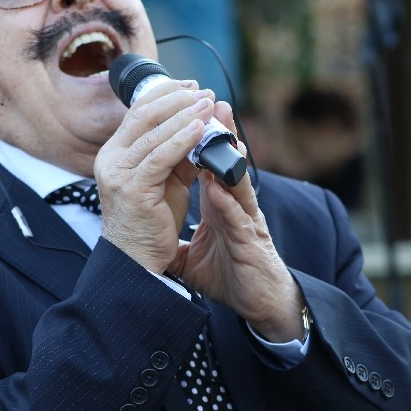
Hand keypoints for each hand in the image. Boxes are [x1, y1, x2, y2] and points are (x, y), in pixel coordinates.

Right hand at [95, 79, 208, 272]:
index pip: (138, 112)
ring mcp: (118, 173)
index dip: (166, 94)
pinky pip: (160, 157)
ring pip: (153, 133)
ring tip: (208, 103)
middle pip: (143, 115)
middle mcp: (111, 159)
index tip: (192, 86)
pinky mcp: (132, 189)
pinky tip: (201, 129)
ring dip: (184, 115)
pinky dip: (182, 140)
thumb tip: (203, 128)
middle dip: (177, 99)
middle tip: (204, 92)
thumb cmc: (152, 223)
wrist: (137, 262)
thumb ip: (179, 155)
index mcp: (116, 153)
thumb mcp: (168, 181)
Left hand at [167, 102, 305, 342]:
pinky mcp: (251, 245)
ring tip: (222, 131)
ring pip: (237, 185)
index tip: (182, 121)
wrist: (258, 305)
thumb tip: (152, 237)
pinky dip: (230, 203)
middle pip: (225, 166)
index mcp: (221, 207)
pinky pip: (240, 220)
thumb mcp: (194, 256)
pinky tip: (218, 188)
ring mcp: (245, 224)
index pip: (208, 168)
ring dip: (229, 158)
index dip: (196, 146)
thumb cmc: (231, 277)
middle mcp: (234, 209)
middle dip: (217, 136)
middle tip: (209, 104)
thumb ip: (177, 240)